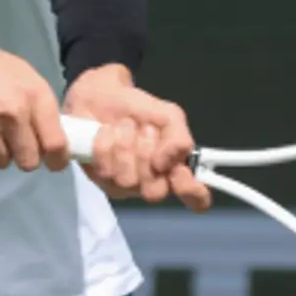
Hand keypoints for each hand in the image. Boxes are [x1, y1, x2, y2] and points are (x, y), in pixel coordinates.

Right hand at [0, 27, 71, 171]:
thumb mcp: (25, 76)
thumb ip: (40, 108)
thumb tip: (52, 141)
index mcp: (35, 95)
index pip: (56, 144)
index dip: (56, 160)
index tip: (52, 162)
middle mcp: (14, 112)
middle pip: (28, 162)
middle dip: (23, 156)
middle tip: (13, 142)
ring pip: (1, 162)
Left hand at [64, 65, 211, 211]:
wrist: (101, 96)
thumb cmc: (137, 109)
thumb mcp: (169, 116)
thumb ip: (179, 139)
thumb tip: (167, 163)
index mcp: (175, 169)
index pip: (195, 198)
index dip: (191, 192)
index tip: (179, 171)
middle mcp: (152, 183)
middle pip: (155, 192)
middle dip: (148, 156)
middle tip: (146, 130)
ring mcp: (124, 185)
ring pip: (128, 180)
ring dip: (126, 144)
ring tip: (124, 125)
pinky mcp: (99, 179)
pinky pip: (105, 169)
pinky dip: (106, 143)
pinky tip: (106, 131)